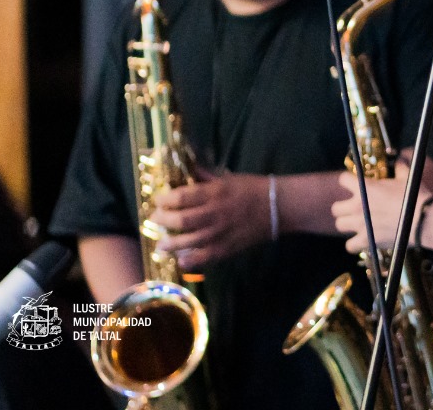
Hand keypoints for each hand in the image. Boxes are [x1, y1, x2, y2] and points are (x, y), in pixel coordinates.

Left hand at [151, 168, 269, 269]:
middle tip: (155, 220)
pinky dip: (190, 261)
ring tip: (161, 245)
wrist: (278, 206)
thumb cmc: (252, 188)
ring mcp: (221, 233)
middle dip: (163, 221)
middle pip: (181, 220)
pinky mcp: (228, 247)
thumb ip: (205, 177)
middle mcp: (215, 213)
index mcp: (215, 193)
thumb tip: (186, 171)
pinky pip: (205, 257)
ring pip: (189, 241)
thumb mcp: (228, 177)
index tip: (158, 200)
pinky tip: (181, 261)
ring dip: (170, 244)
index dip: (164, 200)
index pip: (181, 197)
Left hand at [333, 173, 431, 253]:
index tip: (352, 184)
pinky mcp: (367, 240)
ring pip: (340, 225)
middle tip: (353, 208)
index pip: (343, 180)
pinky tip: (361, 240)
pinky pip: (349, 246)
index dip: (347, 181)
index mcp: (364, 188)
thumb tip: (399, 157)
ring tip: (357, 223)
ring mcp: (361, 224)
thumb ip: (399, 166)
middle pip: (336, 208)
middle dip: (343, 207)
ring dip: (347, 224)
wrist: (423, 219)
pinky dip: (354, 244)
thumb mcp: (407, 176)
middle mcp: (358, 206)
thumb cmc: (415, 196)